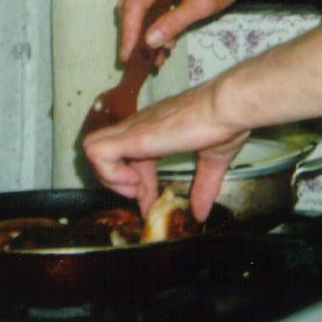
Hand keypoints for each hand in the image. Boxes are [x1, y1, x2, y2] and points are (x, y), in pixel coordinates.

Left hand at [82, 79, 249, 221]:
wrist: (227, 106)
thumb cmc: (225, 122)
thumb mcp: (213, 160)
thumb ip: (204, 186)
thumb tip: (202, 214)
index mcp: (157, 129)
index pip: (132, 158)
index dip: (139, 187)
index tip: (150, 206)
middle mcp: (140, 126)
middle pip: (107, 154)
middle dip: (120, 184)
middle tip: (144, 199)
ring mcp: (133, 129)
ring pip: (93, 150)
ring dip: (111, 178)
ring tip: (138, 189)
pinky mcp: (132, 136)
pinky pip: (97, 153)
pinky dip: (110, 174)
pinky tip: (136, 183)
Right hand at [117, 0, 254, 62]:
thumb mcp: (203, 5)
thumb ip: (175, 22)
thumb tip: (149, 41)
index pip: (135, 4)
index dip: (129, 32)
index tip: (127, 55)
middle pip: (132, 7)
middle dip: (134, 36)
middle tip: (139, 61)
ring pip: (140, 10)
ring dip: (145, 34)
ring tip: (157, 57)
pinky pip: (151, 9)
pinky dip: (155, 27)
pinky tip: (165, 45)